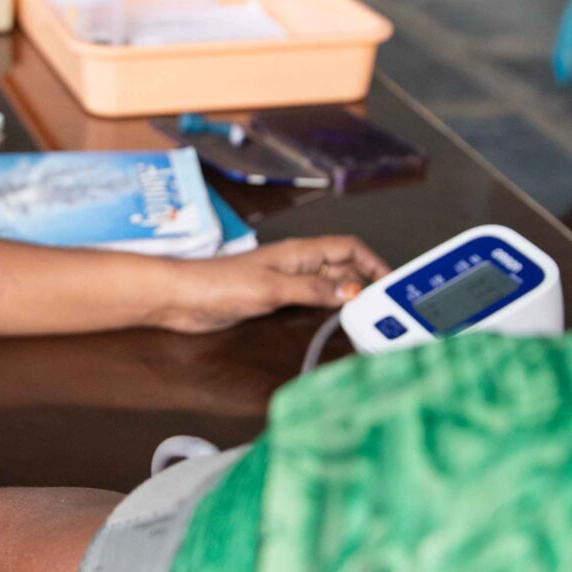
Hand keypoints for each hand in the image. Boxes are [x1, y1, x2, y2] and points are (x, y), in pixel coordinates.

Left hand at [155, 236, 389, 333]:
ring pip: (328, 285)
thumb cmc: (218, 285)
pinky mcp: (273, 300)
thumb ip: (313, 290)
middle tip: (384, 307)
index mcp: (299, 252)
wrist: (181, 298)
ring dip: (347, 297)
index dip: (372, 261)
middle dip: (365, 282)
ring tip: (366, 317)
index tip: (390, 283)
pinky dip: (326, 309)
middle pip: (342, 268)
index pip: (348, 248)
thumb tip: (353, 291)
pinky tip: (333, 323)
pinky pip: (309, 301)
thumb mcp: (272, 289)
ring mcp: (285, 282)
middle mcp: (296, 264)